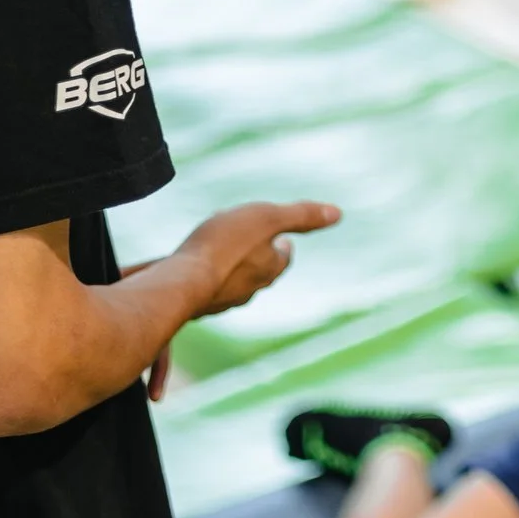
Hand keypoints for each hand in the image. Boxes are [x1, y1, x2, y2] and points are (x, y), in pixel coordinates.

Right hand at [176, 200, 339, 317]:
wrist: (181, 282)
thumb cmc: (226, 245)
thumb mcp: (268, 217)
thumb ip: (301, 216)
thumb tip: (338, 213)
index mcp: (270, 269)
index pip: (283, 257)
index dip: (282, 244)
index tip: (281, 237)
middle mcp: (249, 289)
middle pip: (258, 270)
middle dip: (255, 253)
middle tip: (247, 237)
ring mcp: (221, 299)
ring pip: (231, 280)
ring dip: (229, 264)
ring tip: (218, 246)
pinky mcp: (195, 304)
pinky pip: (205, 286)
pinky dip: (204, 274)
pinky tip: (191, 266)